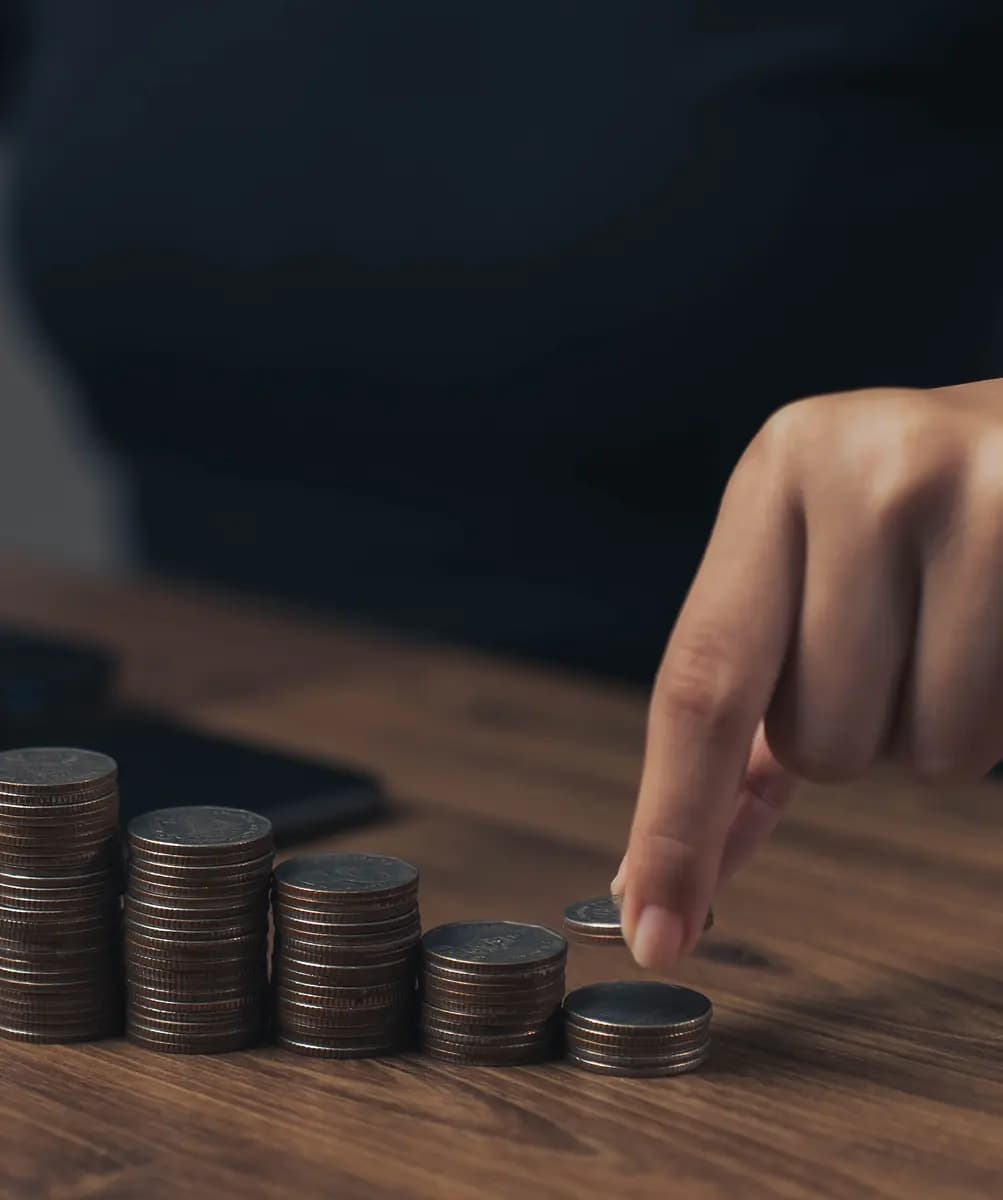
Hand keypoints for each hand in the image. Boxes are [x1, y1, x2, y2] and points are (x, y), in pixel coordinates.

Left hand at [616, 379, 1002, 969]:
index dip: (675, 823)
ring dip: (939, 731)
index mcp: (775, 477)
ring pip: (923, 755)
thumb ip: (733, 712)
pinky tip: (999, 638)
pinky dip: (997, 720)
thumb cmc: (922, 524)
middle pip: (818, 741)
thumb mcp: (814, 565)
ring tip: (964, 631)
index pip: (702, 682)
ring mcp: (970, 495)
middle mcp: (861, 473)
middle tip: (904, 640)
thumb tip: (644, 872)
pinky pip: (995, 731)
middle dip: (858, 730)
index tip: (654, 932)